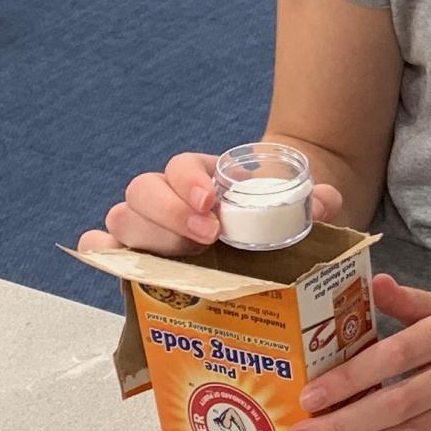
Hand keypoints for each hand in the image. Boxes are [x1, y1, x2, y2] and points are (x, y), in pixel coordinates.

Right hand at [77, 150, 346, 258]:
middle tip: (207, 238)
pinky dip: (103, 253)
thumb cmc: (272, 218)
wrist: (261, 238)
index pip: (180, 166)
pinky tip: (116, 264)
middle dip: (169, 213)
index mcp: (202, 177)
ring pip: (122, 219)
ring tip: (184, 259)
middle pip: (142, 192)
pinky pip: (105, 249)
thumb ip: (315, 200)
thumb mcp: (297, 205)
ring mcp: (148, 228)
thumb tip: (326, 201)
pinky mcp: (138, 258)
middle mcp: (167, 198)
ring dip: (146, 237)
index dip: (188, 183)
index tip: (212, 205)